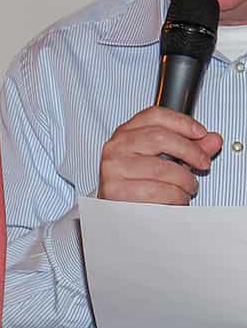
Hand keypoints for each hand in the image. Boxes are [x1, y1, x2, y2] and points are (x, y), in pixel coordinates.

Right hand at [98, 106, 222, 204]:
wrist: (116, 211)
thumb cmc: (138, 183)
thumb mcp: (164, 160)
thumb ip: (189, 148)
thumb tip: (213, 140)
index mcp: (126, 134)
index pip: (155, 116)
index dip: (182, 122)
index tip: (201, 133)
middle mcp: (117, 147)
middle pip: (161, 138)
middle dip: (192, 152)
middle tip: (203, 163)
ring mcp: (114, 168)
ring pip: (164, 169)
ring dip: (186, 181)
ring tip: (188, 187)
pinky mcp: (116, 190)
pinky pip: (159, 191)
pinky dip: (176, 197)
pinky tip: (176, 199)